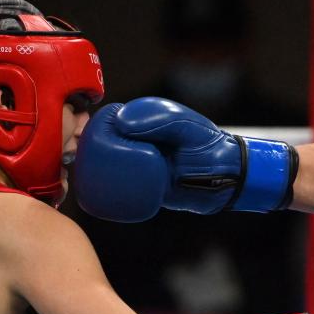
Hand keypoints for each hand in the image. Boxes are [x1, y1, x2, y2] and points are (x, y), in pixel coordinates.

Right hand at [75, 97, 296, 221]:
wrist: (228, 178)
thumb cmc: (209, 146)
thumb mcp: (184, 126)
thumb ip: (158, 118)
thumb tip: (122, 122)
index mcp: (146, 121)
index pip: (109, 121)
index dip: (94, 128)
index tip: (87, 140)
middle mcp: (141, 142)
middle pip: (103, 146)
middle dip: (89, 154)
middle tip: (85, 164)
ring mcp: (142, 165)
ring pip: (108, 168)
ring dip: (93, 173)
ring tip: (86, 179)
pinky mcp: (145, 187)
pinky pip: (121, 189)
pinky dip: (107, 193)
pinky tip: (96, 195)